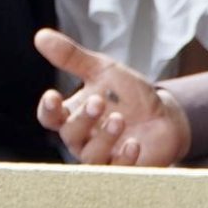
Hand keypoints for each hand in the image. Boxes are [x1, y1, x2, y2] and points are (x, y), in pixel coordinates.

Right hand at [34, 28, 191, 165]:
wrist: (165, 117)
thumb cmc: (129, 95)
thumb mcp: (103, 70)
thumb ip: (72, 57)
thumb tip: (41, 36)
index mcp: (73, 115)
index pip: (49, 117)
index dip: (48, 110)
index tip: (53, 96)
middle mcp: (83, 139)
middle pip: (69, 135)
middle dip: (82, 119)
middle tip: (98, 100)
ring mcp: (102, 157)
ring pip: (90, 156)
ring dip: (103, 137)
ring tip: (119, 119)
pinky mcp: (123, 171)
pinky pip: (116, 172)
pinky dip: (123, 159)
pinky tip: (134, 143)